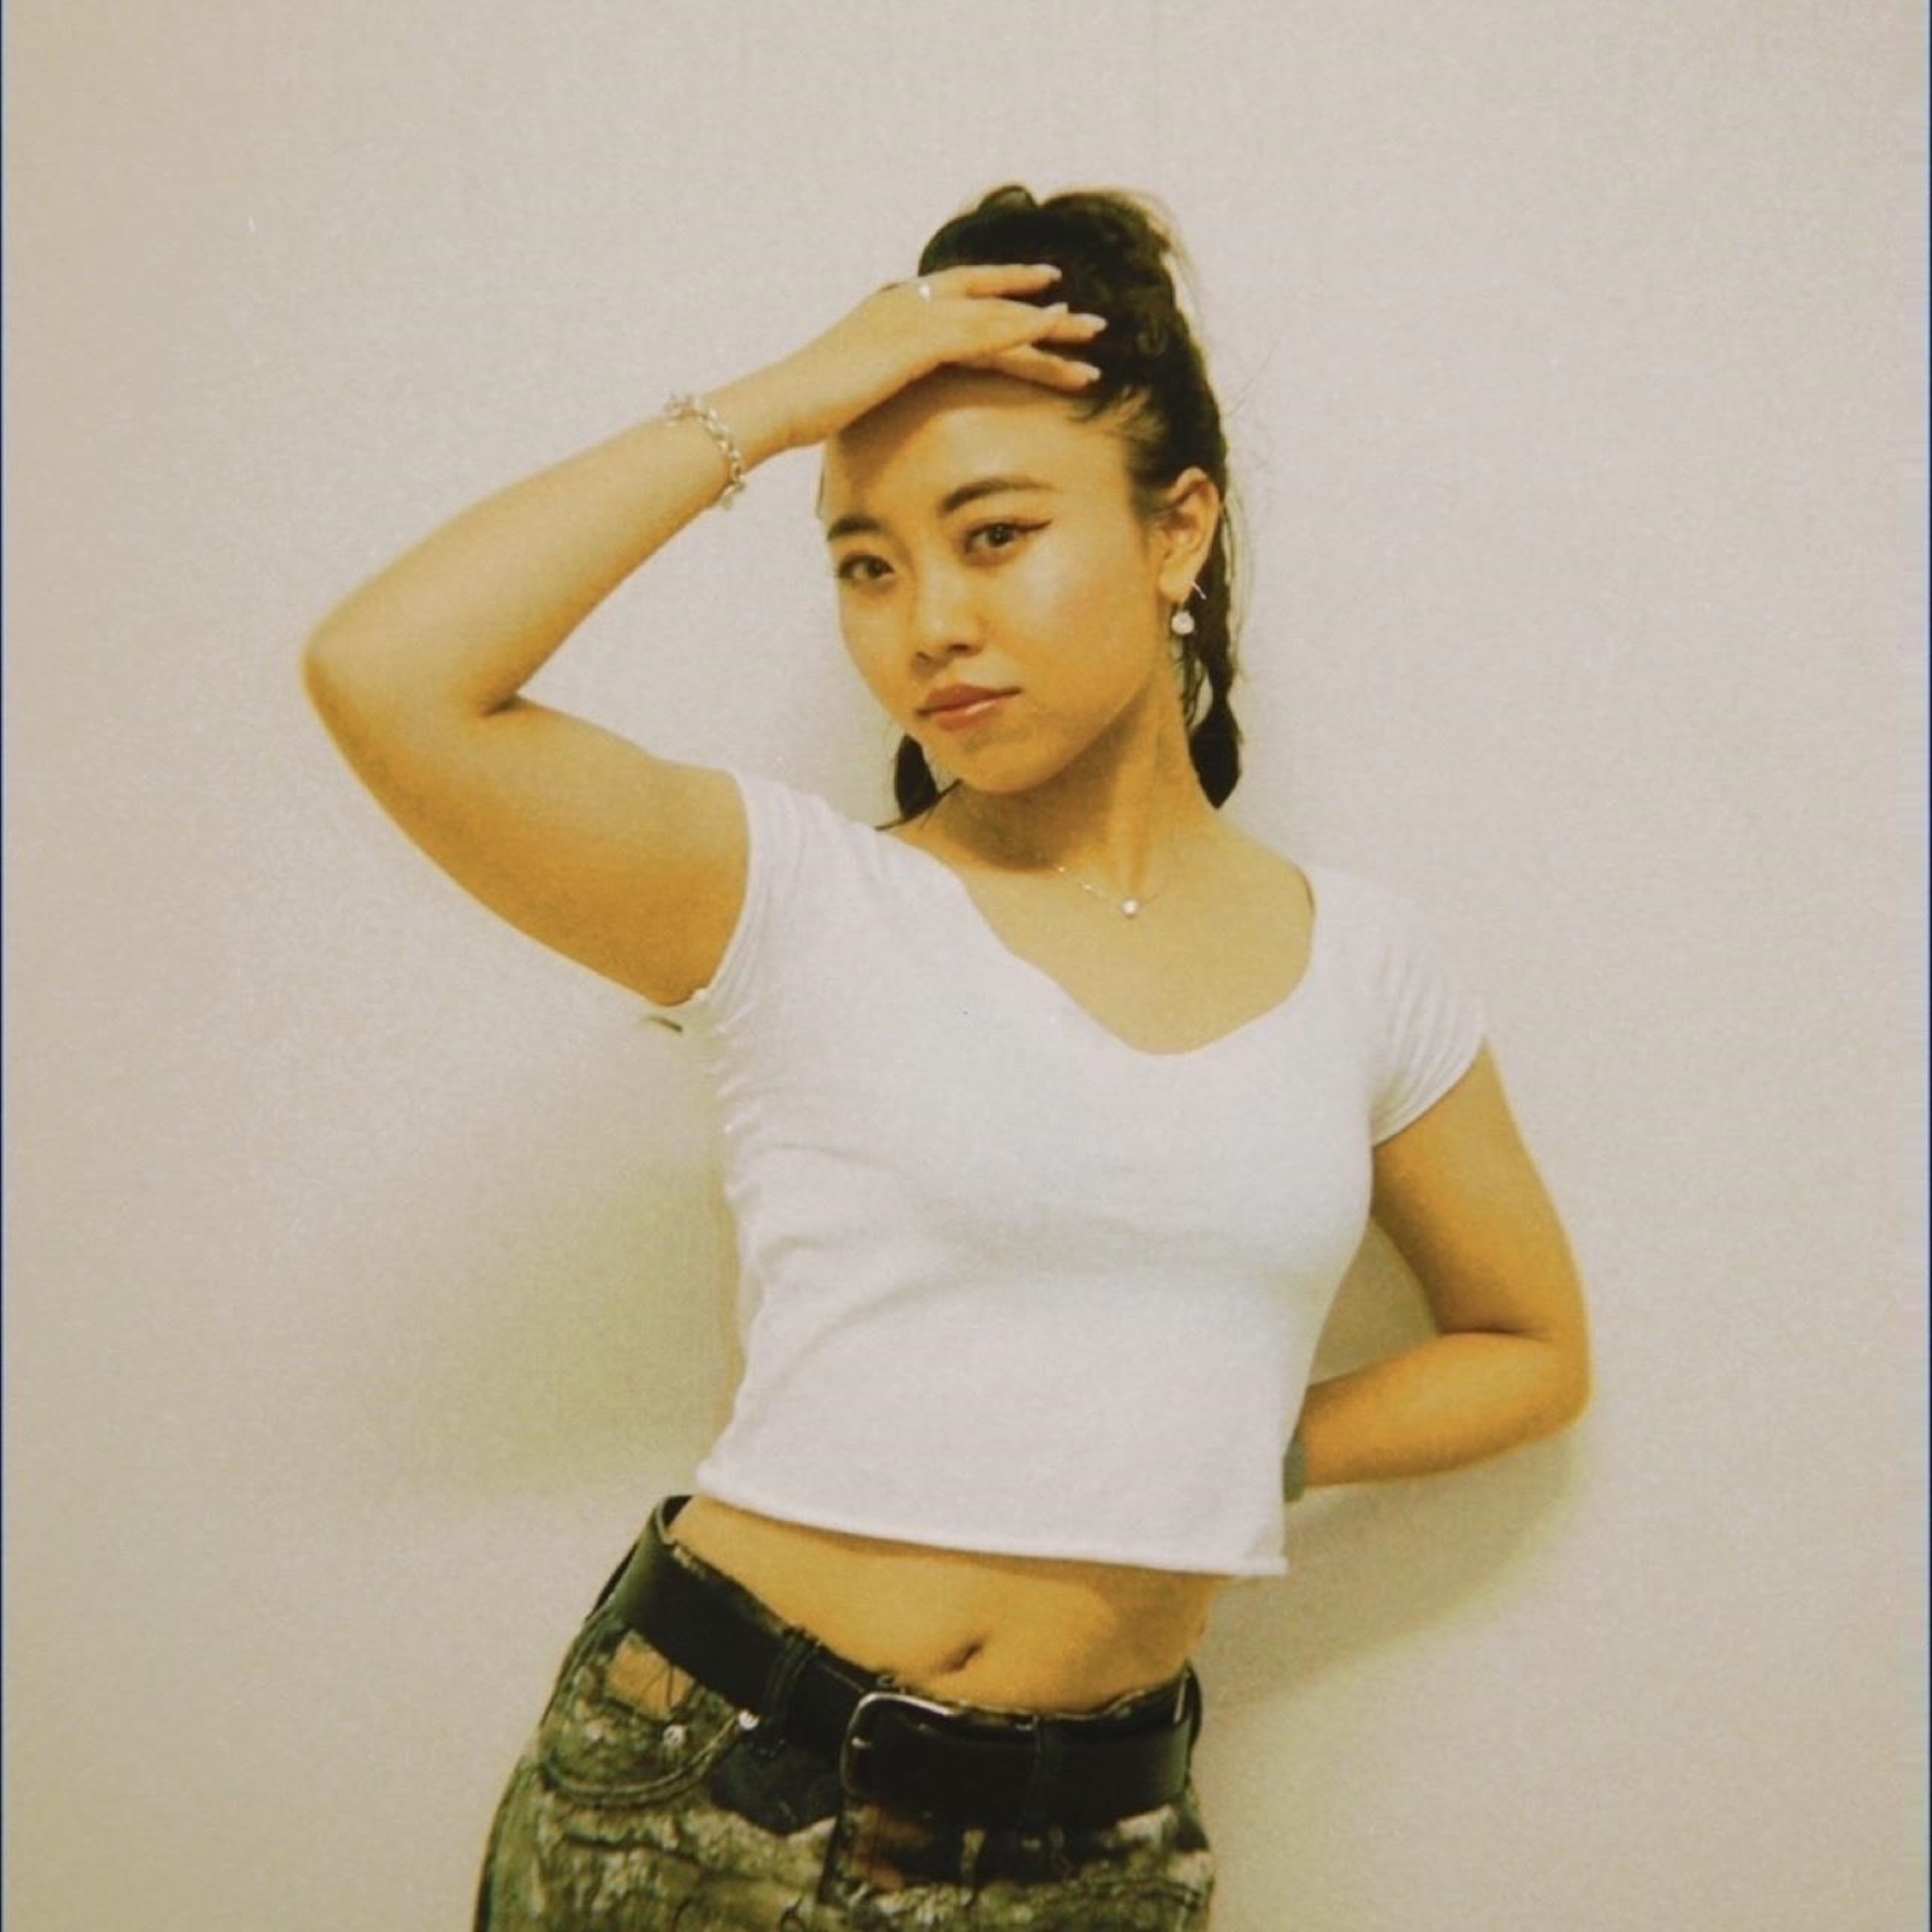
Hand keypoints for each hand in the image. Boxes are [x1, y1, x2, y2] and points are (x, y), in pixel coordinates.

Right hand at [763, 263, 1107, 450]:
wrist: (781, 403)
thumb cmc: (810, 405)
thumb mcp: (856, 385)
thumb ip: (885, 378)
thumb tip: (894, 397)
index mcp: (895, 307)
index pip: (964, 296)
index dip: (1008, 294)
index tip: (1047, 295)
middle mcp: (909, 301)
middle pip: (992, 302)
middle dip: (1043, 311)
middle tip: (1092, 323)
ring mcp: (914, 317)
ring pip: (997, 318)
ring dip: (1048, 327)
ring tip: (1093, 337)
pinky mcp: (917, 341)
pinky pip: (981, 333)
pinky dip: (1020, 331)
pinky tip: (1052, 333)